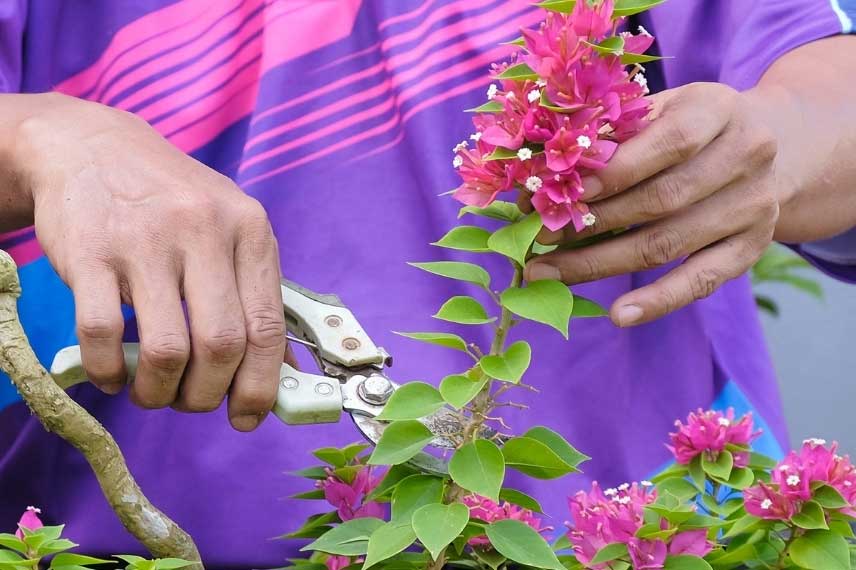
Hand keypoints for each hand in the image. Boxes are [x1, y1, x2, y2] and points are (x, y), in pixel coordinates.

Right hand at [14, 93, 287, 430]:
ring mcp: (145, 240)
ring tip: (152, 391)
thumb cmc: (175, 203)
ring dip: (159, 391)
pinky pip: (102, 335)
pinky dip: (107, 372)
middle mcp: (204, 230)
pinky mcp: (90, 251)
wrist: (95, 148)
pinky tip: (112, 373)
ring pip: (166, 351)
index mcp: (250, 231)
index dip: (261, 386)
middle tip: (190, 401)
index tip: (248, 416)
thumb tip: (286, 378)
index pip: (268, 327)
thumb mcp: (231, 233)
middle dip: (206, 394)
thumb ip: (257, 300)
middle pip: (221, 346)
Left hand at [524, 83, 780, 326]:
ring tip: (550, 272)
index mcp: (719, 109)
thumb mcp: (658, 109)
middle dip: (594, 222)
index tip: (563, 192)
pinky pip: (701, 282)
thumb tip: (538, 173)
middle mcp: (748, 156)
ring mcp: (755, 206)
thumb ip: (610, 134)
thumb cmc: (688, 124)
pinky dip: (658, 301)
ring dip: (602, 262)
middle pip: (663, 199)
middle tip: (539, 238)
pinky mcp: (752, 248)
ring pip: (669, 243)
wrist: (772, 144)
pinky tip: (618, 314)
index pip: (669, 142)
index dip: (616, 171)